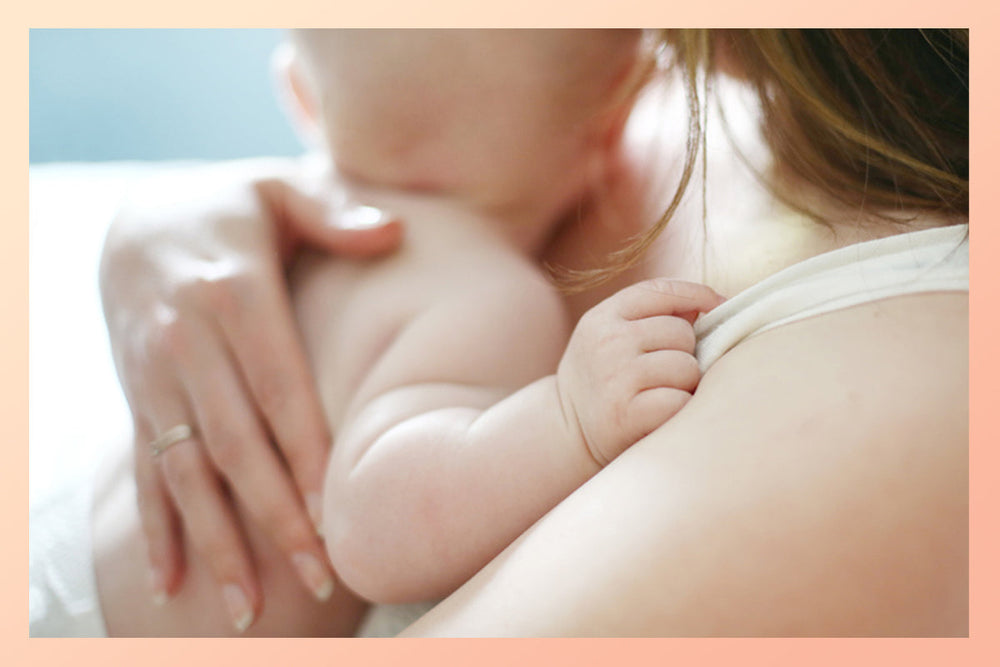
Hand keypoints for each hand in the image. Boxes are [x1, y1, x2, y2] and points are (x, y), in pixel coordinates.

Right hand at [100, 158, 401, 630]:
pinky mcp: (136, 394)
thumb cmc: (227, 205)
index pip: (279, 387)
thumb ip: (334, 216)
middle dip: (274, 515)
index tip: (335, 511)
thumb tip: (395, 230)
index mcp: (235, 293)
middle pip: (236, 442)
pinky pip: (143, 467)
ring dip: (216, 539)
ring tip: (247, 603)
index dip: (306, 452)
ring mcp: (154, 373)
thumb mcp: (276, 191)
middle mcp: (188, 341)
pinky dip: (157, 524)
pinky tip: (171, 578)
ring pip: (186, 469)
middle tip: (317, 575)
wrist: (135, 213)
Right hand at [556, 278, 724, 465]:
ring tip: (662, 392)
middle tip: (666, 373)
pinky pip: (680, 400)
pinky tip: (661, 413)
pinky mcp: (627, 413)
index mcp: (604, 317)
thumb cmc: (601, 380)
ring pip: (687, 367)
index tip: (718, 306)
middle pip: (682, 333)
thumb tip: (707, 303)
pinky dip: (679, 409)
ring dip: (685, 384)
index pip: (662, 291)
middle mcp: (608, 342)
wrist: (565, 431)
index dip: (698, 295)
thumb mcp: (609, 338)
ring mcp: (616, 376)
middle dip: (685, 353)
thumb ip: (650, 316)